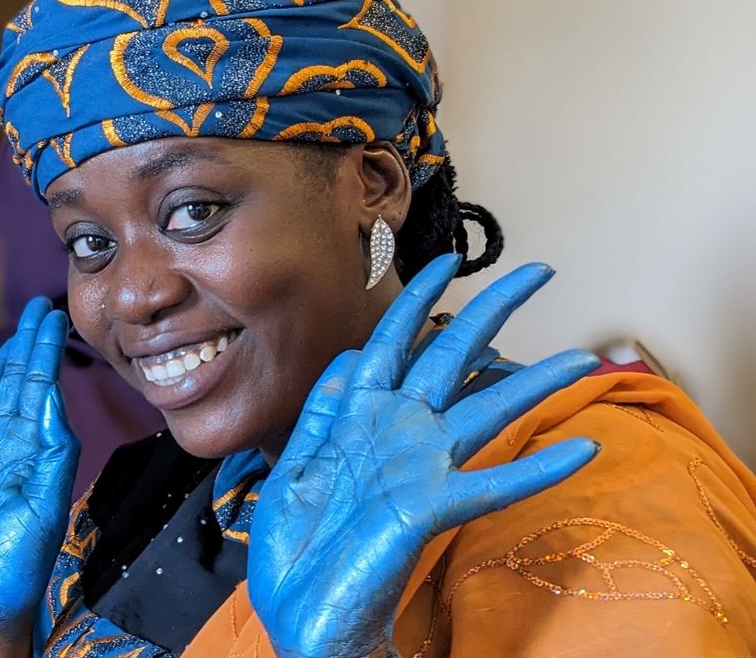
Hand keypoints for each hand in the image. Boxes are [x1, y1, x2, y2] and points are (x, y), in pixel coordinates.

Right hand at [0, 298, 79, 648]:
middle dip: (26, 344)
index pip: (40, 385)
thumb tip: (50, 393)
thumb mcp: (44, 499)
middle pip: (14, 382)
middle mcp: (3, 444)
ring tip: (6, 336)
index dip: (45, 348)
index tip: (54, 314)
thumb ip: (50, 446)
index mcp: (31, 446)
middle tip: (38, 306)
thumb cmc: (19, 558)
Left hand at [248, 255, 600, 657]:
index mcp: (359, 417)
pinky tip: (581, 450)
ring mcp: (418, 467)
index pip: (391, 340)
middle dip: (492, 310)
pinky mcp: (430, 508)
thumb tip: (350, 354)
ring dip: (535, 384)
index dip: (418, 300)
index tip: (448, 263)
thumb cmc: (298, 546)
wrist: (302, 616)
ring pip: (484, 411)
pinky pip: (492, 484)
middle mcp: (397, 432)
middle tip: (537, 272)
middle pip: (450, 357)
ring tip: (583, 358)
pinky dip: (537, 467)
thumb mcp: (296, 466)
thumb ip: (323, 409)